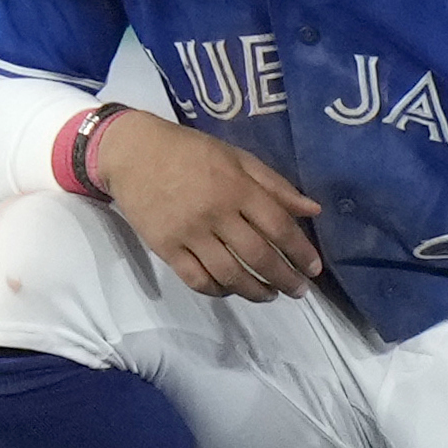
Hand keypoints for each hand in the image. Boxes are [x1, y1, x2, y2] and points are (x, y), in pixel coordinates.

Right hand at [86, 107, 326, 300]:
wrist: (134, 153)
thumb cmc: (191, 151)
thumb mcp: (238, 157)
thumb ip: (275, 185)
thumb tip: (313, 210)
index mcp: (237, 187)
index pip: (278, 227)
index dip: (300, 251)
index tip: (314, 268)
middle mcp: (216, 213)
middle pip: (258, 256)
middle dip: (284, 278)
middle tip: (299, 291)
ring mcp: (189, 234)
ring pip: (229, 275)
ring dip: (255, 291)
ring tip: (271, 295)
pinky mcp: (166, 249)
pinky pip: (197, 280)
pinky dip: (218, 291)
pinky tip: (232, 291)